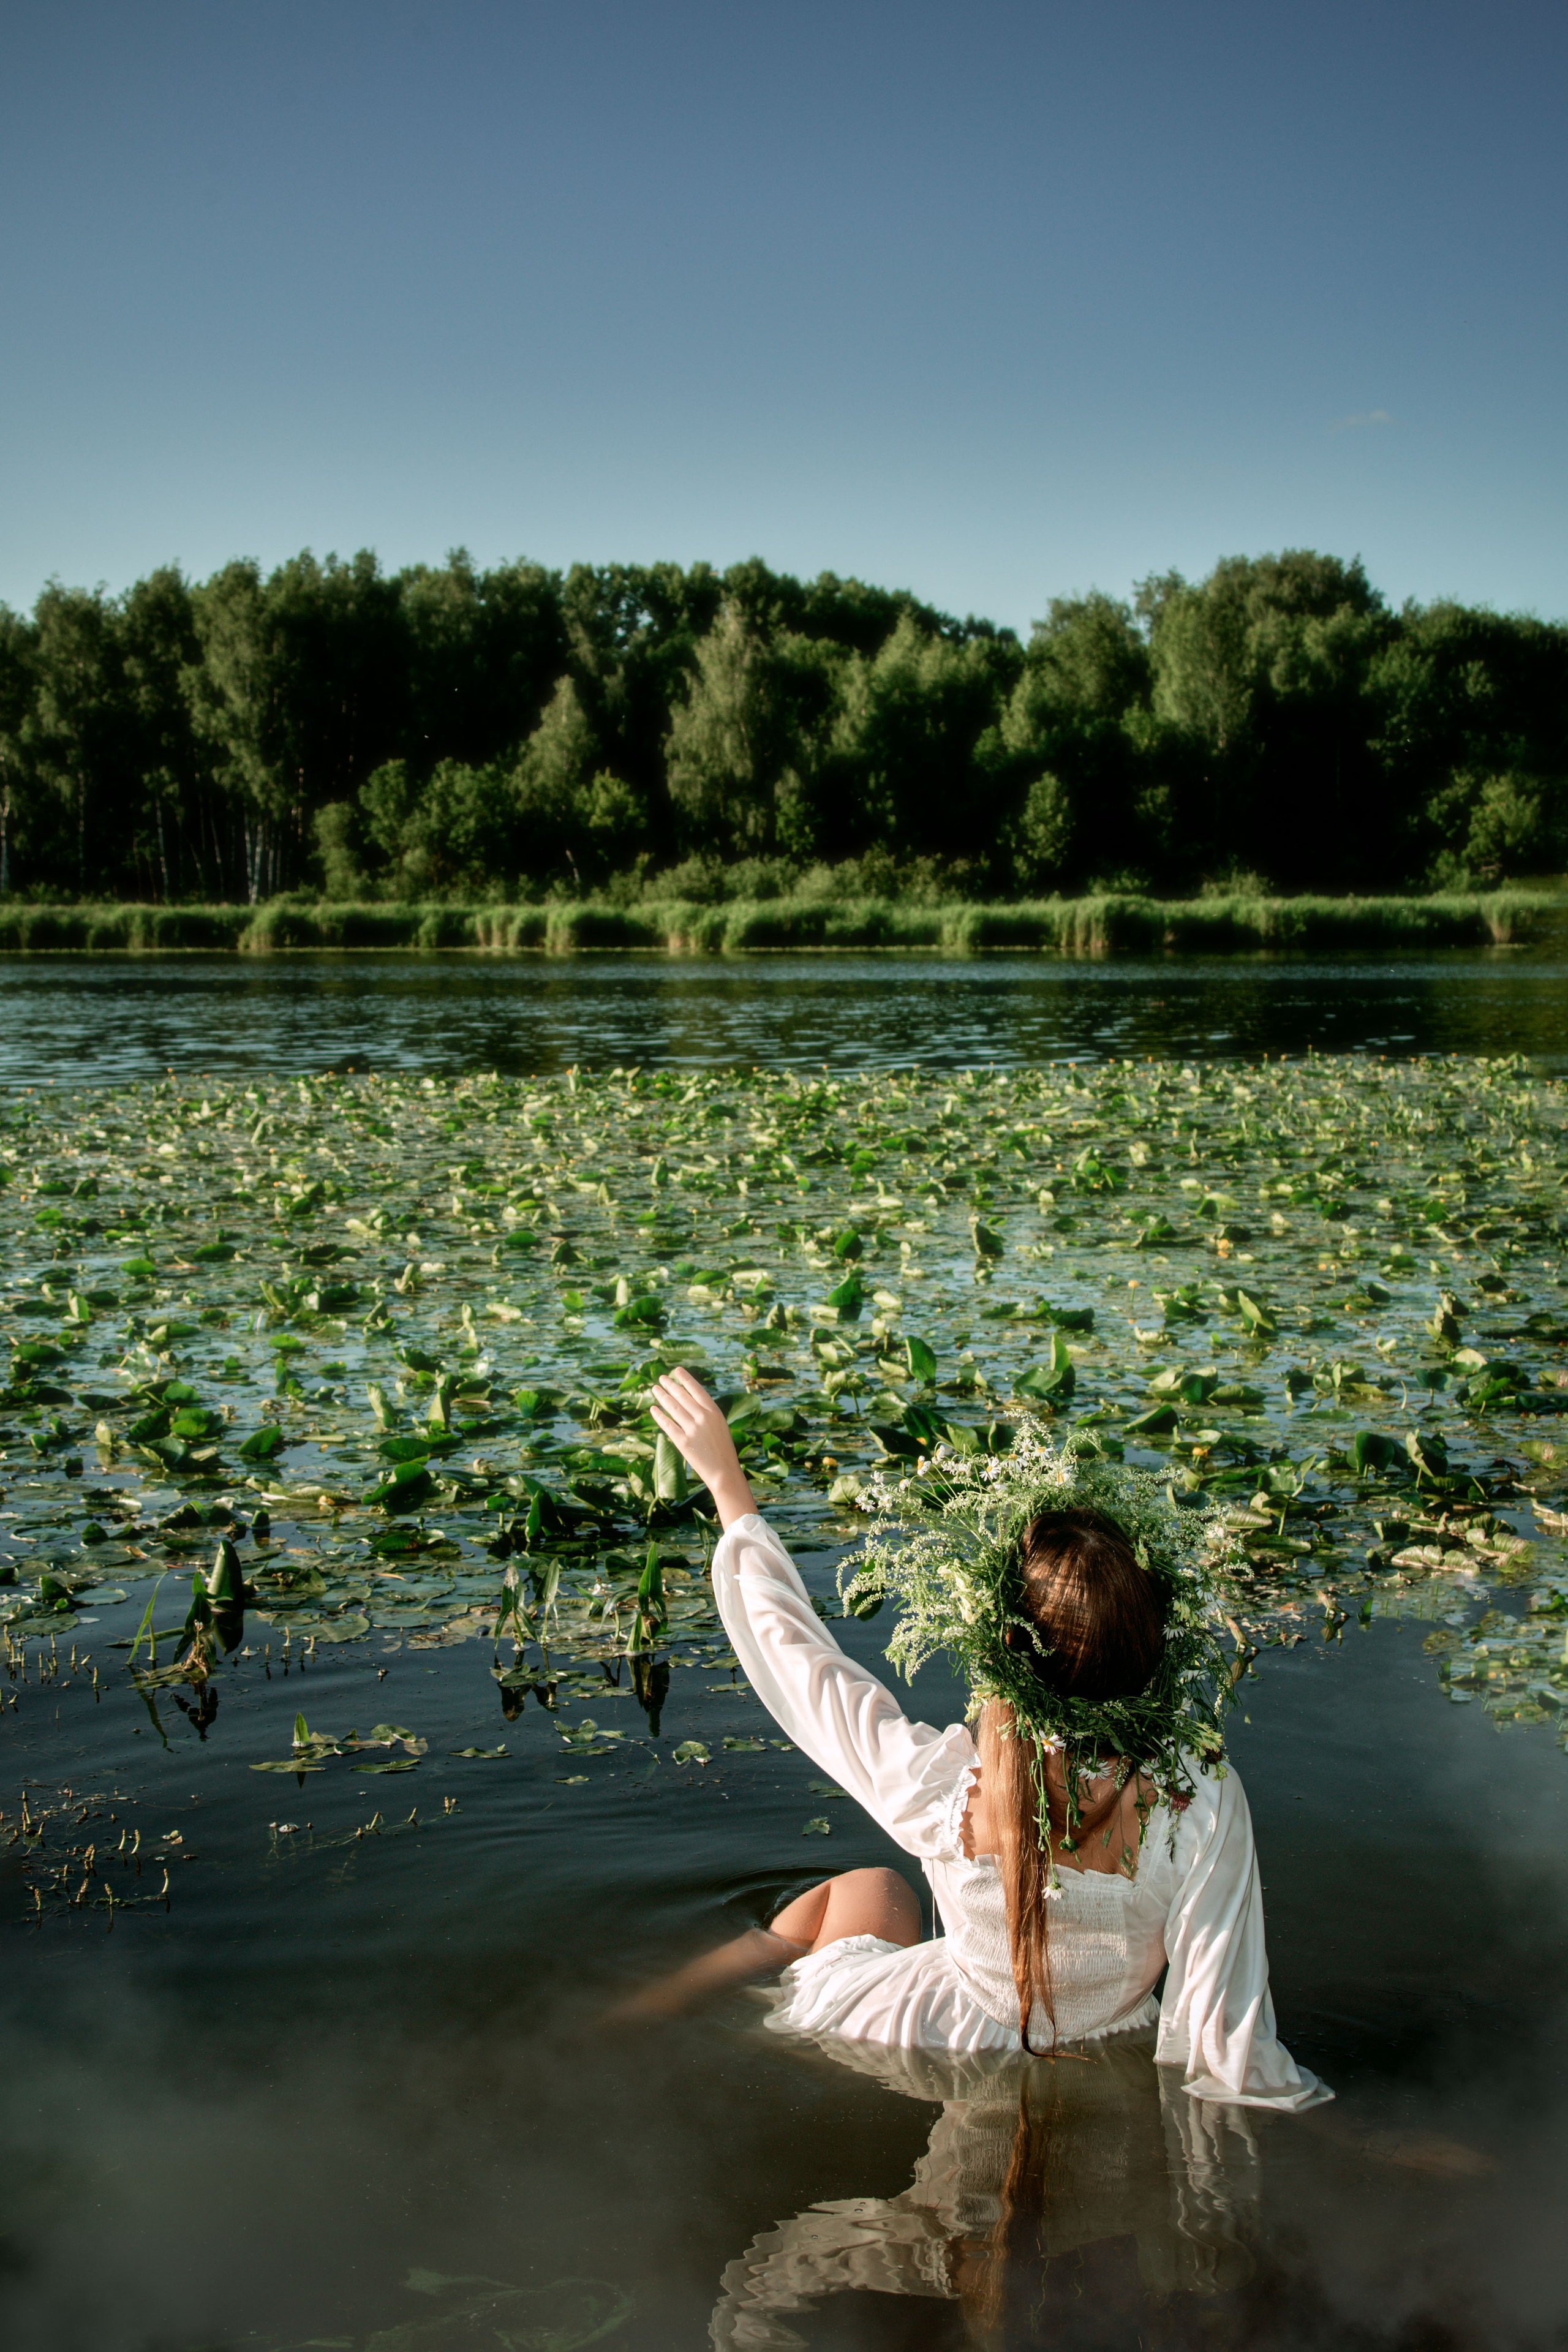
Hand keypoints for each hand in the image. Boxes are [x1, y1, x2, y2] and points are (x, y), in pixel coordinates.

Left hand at [649, 1368, 755, 1528]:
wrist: (724, 1472)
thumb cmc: (723, 1450)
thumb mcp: (720, 1426)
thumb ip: (706, 1414)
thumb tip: (689, 1402)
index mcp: (714, 1412)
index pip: (697, 1390)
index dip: (686, 1379)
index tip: (676, 1370)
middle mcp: (703, 1418)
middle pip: (682, 1396)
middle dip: (670, 1385)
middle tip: (661, 1378)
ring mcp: (692, 1429)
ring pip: (673, 1408)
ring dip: (662, 1396)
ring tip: (655, 1388)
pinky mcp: (683, 1442)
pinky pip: (668, 1425)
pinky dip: (659, 1415)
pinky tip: (653, 1409)